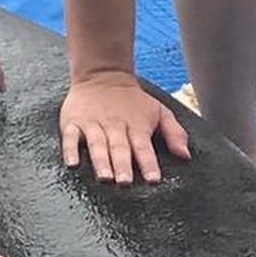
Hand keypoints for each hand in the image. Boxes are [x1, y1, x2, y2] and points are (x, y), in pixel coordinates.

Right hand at [59, 71, 189, 183]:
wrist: (103, 74)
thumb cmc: (134, 101)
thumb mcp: (159, 111)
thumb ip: (174, 133)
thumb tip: (185, 156)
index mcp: (136, 125)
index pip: (144, 146)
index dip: (148, 163)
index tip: (153, 179)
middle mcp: (115, 126)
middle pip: (119, 147)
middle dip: (123, 164)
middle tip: (125, 182)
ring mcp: (93, 124)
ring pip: (97, 144)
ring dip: (100, 161)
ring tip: (104, 177)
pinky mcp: (73, 122)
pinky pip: (70, 137)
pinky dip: (70, 150)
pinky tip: (72, 164)